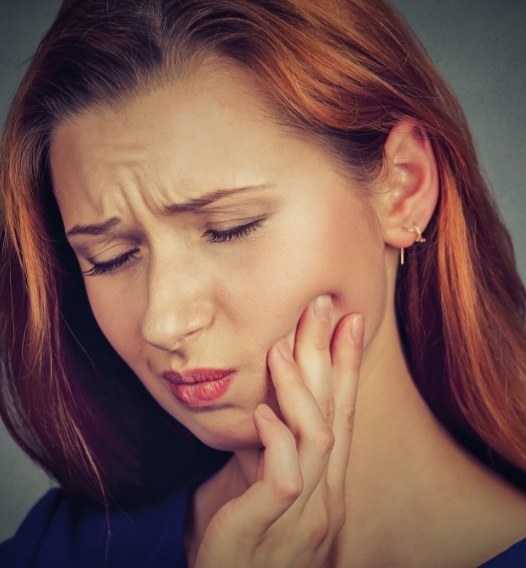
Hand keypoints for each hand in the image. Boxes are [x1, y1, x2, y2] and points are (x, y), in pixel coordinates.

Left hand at [194, 295, 363, 567]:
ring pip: (318, 439)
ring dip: (300, 387)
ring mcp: (301, 517)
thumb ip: (271, 447)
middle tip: (324, 305)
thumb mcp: (257, 482)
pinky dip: (276, 439)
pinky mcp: (267, 530)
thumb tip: (268, 401)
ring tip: (280, 346)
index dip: (348, 366)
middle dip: (331, 356)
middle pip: (336, 413)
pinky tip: (261, 414)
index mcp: (323, 484)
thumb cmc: (238, 536)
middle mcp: (324, 498)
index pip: (343, 414)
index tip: (350, 321)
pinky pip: (284, 478)